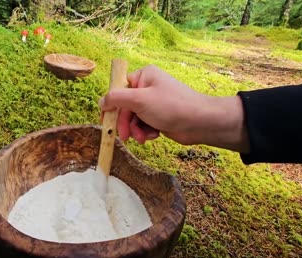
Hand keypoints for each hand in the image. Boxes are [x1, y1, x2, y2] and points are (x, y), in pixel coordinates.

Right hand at [99, 65, 248, 152]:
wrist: (200, 123)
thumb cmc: (172, 106)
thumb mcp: (139, 100)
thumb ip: (116, 99)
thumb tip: (101, 101)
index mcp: (143, 76)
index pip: (118, 89)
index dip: (111, 106)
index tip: (106, 121)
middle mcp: (148, 87)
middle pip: (125, 107)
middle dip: (125, 123)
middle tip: (125, 136)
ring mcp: (154, 102)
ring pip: (133, 118)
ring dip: (135, 130)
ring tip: (143, 137)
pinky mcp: (159, 116)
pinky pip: (143, 124)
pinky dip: (146, 132)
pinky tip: (154, 136)